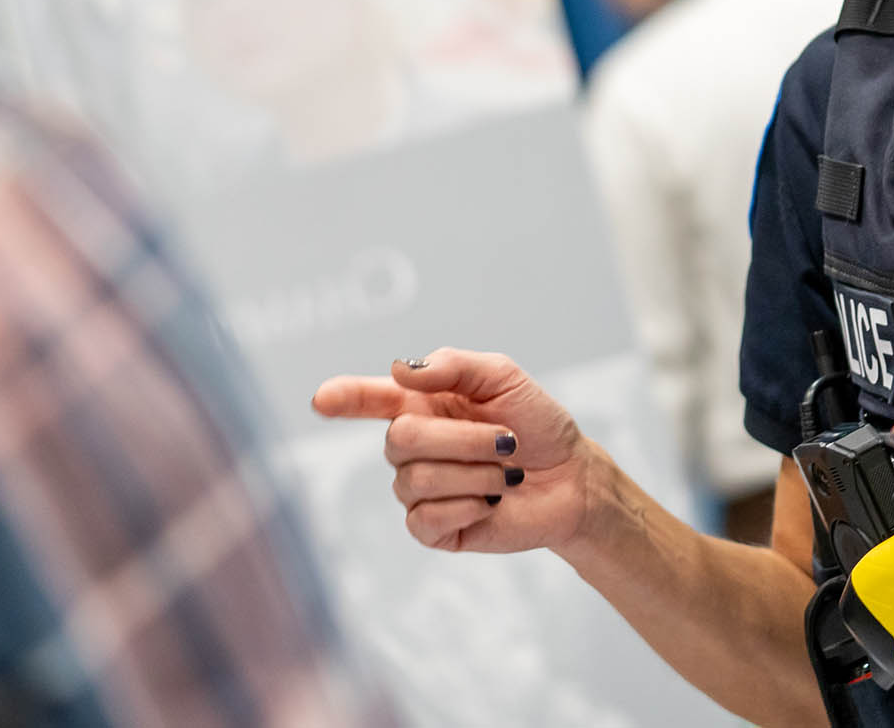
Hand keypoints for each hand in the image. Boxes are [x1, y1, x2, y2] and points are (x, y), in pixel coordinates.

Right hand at [311, 348, 591, 554]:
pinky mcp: (433, 528)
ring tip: (506, 474)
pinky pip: (424, 518)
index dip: (343, 397)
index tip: (321, 399)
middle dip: (462, 439)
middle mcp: (413, 446)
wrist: (572, 478)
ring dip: (476, 473)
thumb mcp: (503, 377)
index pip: (369, 399)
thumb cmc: (537, 422)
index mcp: (422, 404)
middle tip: (507, 441)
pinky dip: (466, 506)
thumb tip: (399, 370)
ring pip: (416, 479)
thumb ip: (454, 365)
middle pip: (399, 440)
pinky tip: (490, 503)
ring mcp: (419, 489)